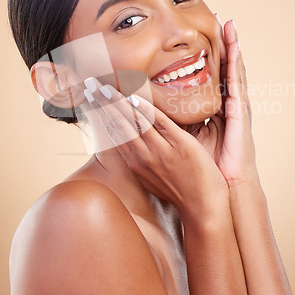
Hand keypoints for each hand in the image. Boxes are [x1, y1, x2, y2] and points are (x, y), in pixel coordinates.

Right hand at [82, 77, 229, 223]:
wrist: (202, 209)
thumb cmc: (180, 192)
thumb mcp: (153, 177)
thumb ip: (143, 159)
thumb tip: (134, 144)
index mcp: (136, 162)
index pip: (115, 132)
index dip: (103, 113)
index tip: (93, 98)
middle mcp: (144, 155)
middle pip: (120, 124)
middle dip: (104, 103)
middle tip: (92, 86)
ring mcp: (162, 150)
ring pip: (136, 121)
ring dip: (120, 102)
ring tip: (107, 87)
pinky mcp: (181, 146)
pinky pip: (161, 123)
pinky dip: (147, 110)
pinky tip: (134, 98)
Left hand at [191, 16, 256, 185]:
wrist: (223, 185)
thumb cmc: (208, 162)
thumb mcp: (187, 135)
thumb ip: (175, 118)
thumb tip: (151, 106)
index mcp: (217, 108)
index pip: (212, 76)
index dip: (209, 55)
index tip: (203, 34)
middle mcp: (228, 102)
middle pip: (224, 66)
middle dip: (223, 42)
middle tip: (219, 16)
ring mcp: (237, 105)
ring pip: (233, 68)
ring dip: (233, 44)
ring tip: (229, 22)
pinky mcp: (239, 110)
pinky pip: (236, 81)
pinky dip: (236, 61)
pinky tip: (235, 44)